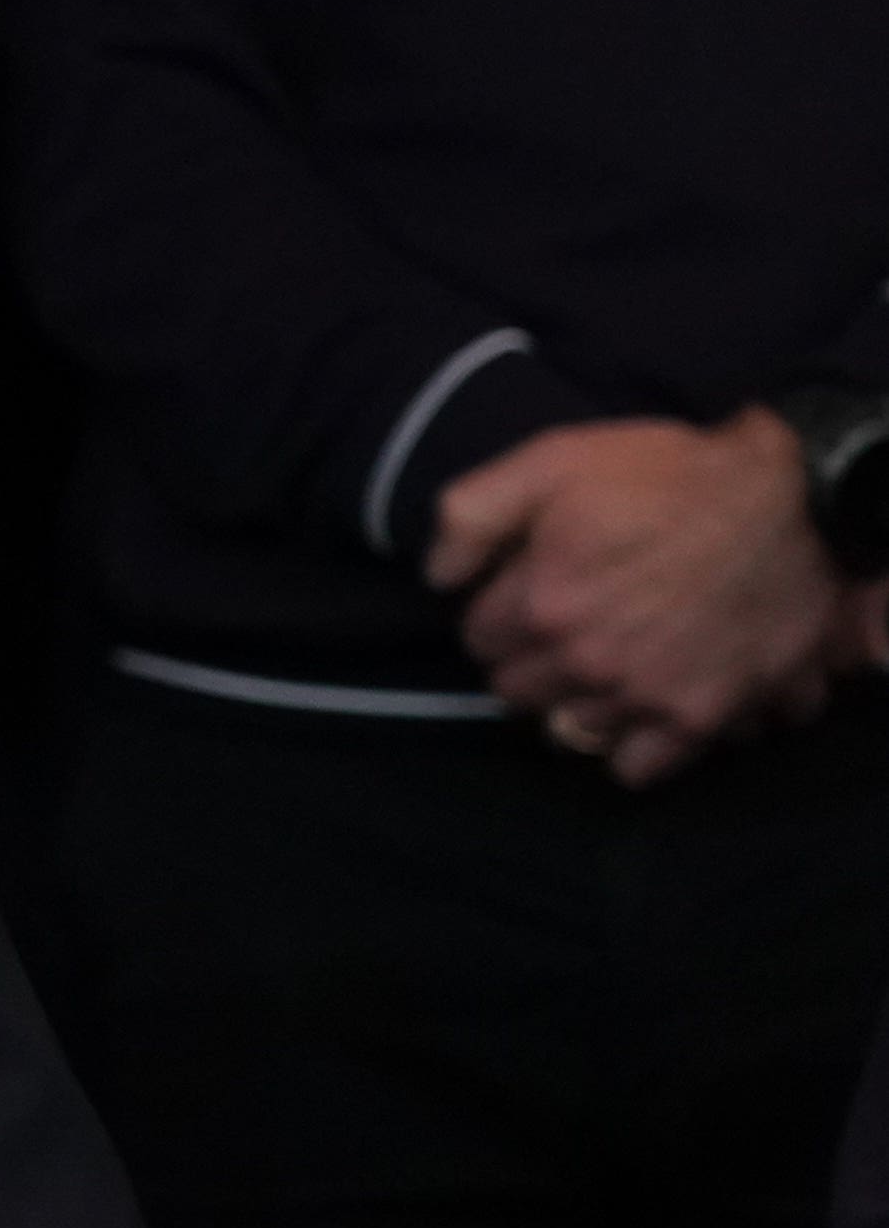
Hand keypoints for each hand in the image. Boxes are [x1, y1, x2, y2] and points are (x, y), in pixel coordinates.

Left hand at [429, 413, 864, 782]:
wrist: (790, 498)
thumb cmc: (669, 474)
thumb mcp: (553, 461)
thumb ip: (472, 515)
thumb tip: (437, 577)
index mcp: (540, 602)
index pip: (479, 638)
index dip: (500, 614)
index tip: (528, 595)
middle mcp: (583, 659)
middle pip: (515, 690)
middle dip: (530, 661)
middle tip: (567, 630)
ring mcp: (641, 693)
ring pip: (567, 729)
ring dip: (576, 703)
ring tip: (605, 665)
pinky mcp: (698, 716)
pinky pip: (634, 767)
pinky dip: (630, 747)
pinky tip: (638, 711)